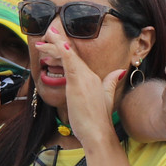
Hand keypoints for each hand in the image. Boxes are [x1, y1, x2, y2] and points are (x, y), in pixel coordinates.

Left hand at [38, 24, 118, 148]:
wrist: (99, 133)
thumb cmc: (97, 120)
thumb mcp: (106, 98)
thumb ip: (110, 83)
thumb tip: (120, 72)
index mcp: (93, 78)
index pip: (75, 60)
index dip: (64, 49)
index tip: (55, 40)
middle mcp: (89, 75)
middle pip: (71, 55)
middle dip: (57, 43)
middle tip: (47, 33)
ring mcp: (84, 78)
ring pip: (68, 56)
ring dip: (55, 44)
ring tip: (45, 36)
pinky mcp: (77, 84)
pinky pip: (70, 64)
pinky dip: (64, 53)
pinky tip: (58, 44)